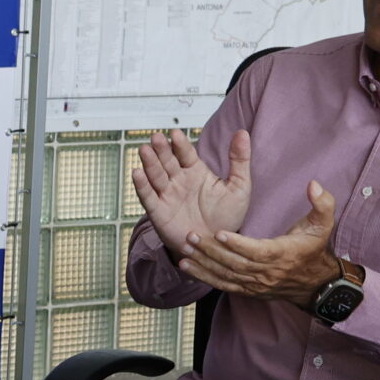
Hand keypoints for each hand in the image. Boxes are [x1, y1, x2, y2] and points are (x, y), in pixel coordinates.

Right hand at [132, 128, 253, 256]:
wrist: (216, 247)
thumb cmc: (227, 218)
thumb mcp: (240, 188)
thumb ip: (240, 160)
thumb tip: (242, 132)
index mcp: (196, 172)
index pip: (185, 154)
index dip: (180, 144)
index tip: (175, 134)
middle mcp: (178, 181)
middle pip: (167, 161)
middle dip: (161, 149)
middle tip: (156, 137)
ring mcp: (167, 196)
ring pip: (155, 176)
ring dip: (149, 163)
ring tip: (144, 150)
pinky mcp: (158, 212)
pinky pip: (148, 197)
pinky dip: (141, 186)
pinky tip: (137, 173)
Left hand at [180, 180, 342, 303]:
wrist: (315, 282)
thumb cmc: (314, 248)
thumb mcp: (323, 224)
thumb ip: (322, 203)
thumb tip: (313, 184)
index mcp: (282, 254)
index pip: (257, 251)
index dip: (237, 244)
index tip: (219, 232)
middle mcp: (267, 272)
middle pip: (235, 264)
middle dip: (211, 251)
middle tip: (192, 236)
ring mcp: (256, 284)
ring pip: (226, 275)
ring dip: (203, 263)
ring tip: (184, 249)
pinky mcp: (248, 290)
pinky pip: (223, 285)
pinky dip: (204, 277)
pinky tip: (187, 267)